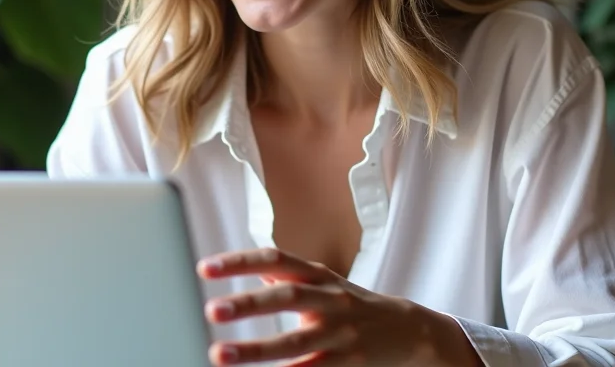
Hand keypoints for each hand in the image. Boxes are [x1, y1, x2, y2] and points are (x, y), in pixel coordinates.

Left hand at [196, 247, 439, 365]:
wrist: (408, 330)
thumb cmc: (352, 304)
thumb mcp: (322, 282)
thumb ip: (285, 275)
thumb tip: (243, 269)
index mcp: (318, 275)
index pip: (275, 259)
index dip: (240, 262)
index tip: (205, 268)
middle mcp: (330, 300)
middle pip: (286, 296)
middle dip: (248, 304)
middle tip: (211, 310)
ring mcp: (341, 333)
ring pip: (295, 342)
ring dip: (255, 349)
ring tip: (219, 353)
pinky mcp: (349, 363)